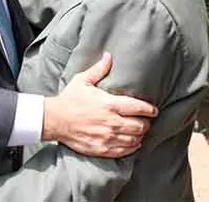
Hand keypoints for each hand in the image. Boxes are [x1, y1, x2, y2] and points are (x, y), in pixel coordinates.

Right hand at [43, 52, 157, 157]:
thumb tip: (109, 56)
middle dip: (146, 123)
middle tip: (146, 121)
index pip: (138, 108)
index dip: (149, 110)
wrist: (54, 120)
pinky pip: (123, 151)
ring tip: (140, 132)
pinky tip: (133, 143)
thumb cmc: (69, 99)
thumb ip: (99, 69)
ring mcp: (107, 137)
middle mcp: (111, 122)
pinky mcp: (102, 148)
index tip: (153, 110)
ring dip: (140, 136)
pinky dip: (132, 147)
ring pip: (134, 139)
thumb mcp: (83, 80)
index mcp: (109, 104)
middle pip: (139, 126)